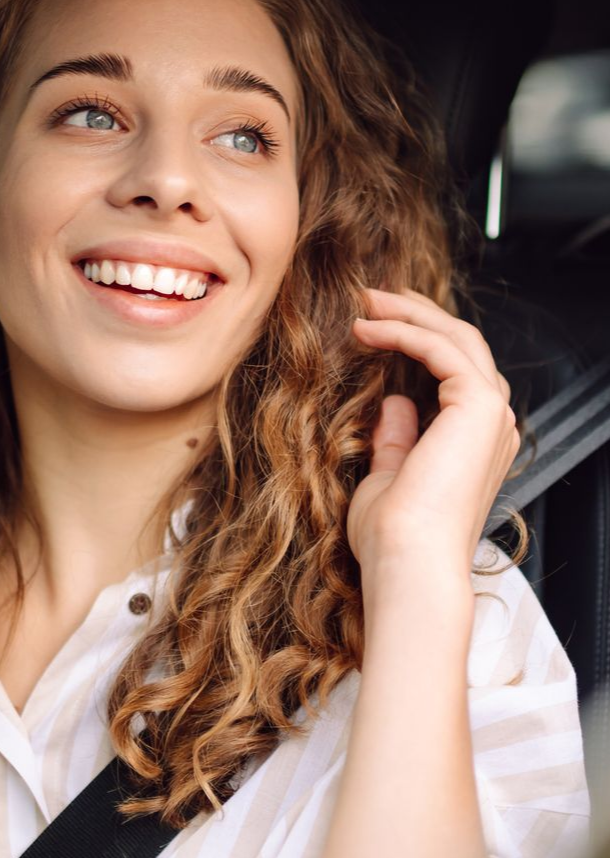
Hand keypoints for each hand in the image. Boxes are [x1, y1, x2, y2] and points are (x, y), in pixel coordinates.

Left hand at [346, 286, 519, 575]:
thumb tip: (395, 404)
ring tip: (365, 301)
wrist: (407, 561)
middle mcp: (491, 425)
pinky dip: (404, 332)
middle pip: (461, 345)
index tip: (375, 323)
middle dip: (416, 314)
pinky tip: (368, 328)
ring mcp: (490, 415)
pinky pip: (441, 349)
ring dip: (410, 313)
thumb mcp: (388, 478)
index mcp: (476, 443)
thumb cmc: (394, 538)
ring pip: (456, 338)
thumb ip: (397, 439)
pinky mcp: (476, 405)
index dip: (418, 339)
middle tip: (372, 296)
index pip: (455, 372)